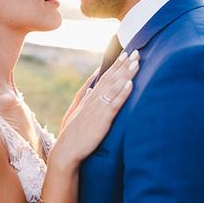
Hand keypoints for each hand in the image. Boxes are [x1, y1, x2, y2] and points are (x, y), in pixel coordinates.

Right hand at [50, 50, 139, 168]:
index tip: (123, 54)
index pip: (103, 78)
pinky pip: (114, 104)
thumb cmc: (72, 135)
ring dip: (126, 74)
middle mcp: (93, 100)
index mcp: (89, 99)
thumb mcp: (77, 114)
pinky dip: (122, 94)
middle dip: (124, 64)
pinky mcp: (102, 120)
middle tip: (135, 51)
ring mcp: (97, 109)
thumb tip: (91, 89)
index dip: (115, 66)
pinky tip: (130, 84)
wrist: (66, 151)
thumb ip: (84, 100)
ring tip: (136, 62)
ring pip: (114, 87)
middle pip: (110, 78)